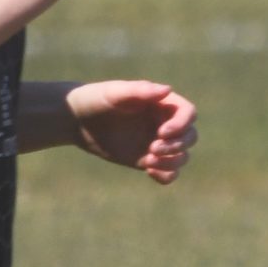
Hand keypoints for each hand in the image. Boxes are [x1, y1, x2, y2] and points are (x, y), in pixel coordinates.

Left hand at [62, 80, 198, 183]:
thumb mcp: (115, 93)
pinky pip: (169, 173)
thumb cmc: (96, 99)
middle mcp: (164, 123)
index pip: (188, 113)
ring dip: (172, 162)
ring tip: (149, 161)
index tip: (162, 133)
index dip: (182, 125)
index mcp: (161, 104)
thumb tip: (168, 90)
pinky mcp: (148, 160)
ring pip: (182, 157)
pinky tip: (149, 170)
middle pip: (190, 137)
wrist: (77, 120)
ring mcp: (157, 143)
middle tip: (152, 148)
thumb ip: (141, 90)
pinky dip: (166, 176)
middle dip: (177, 146)